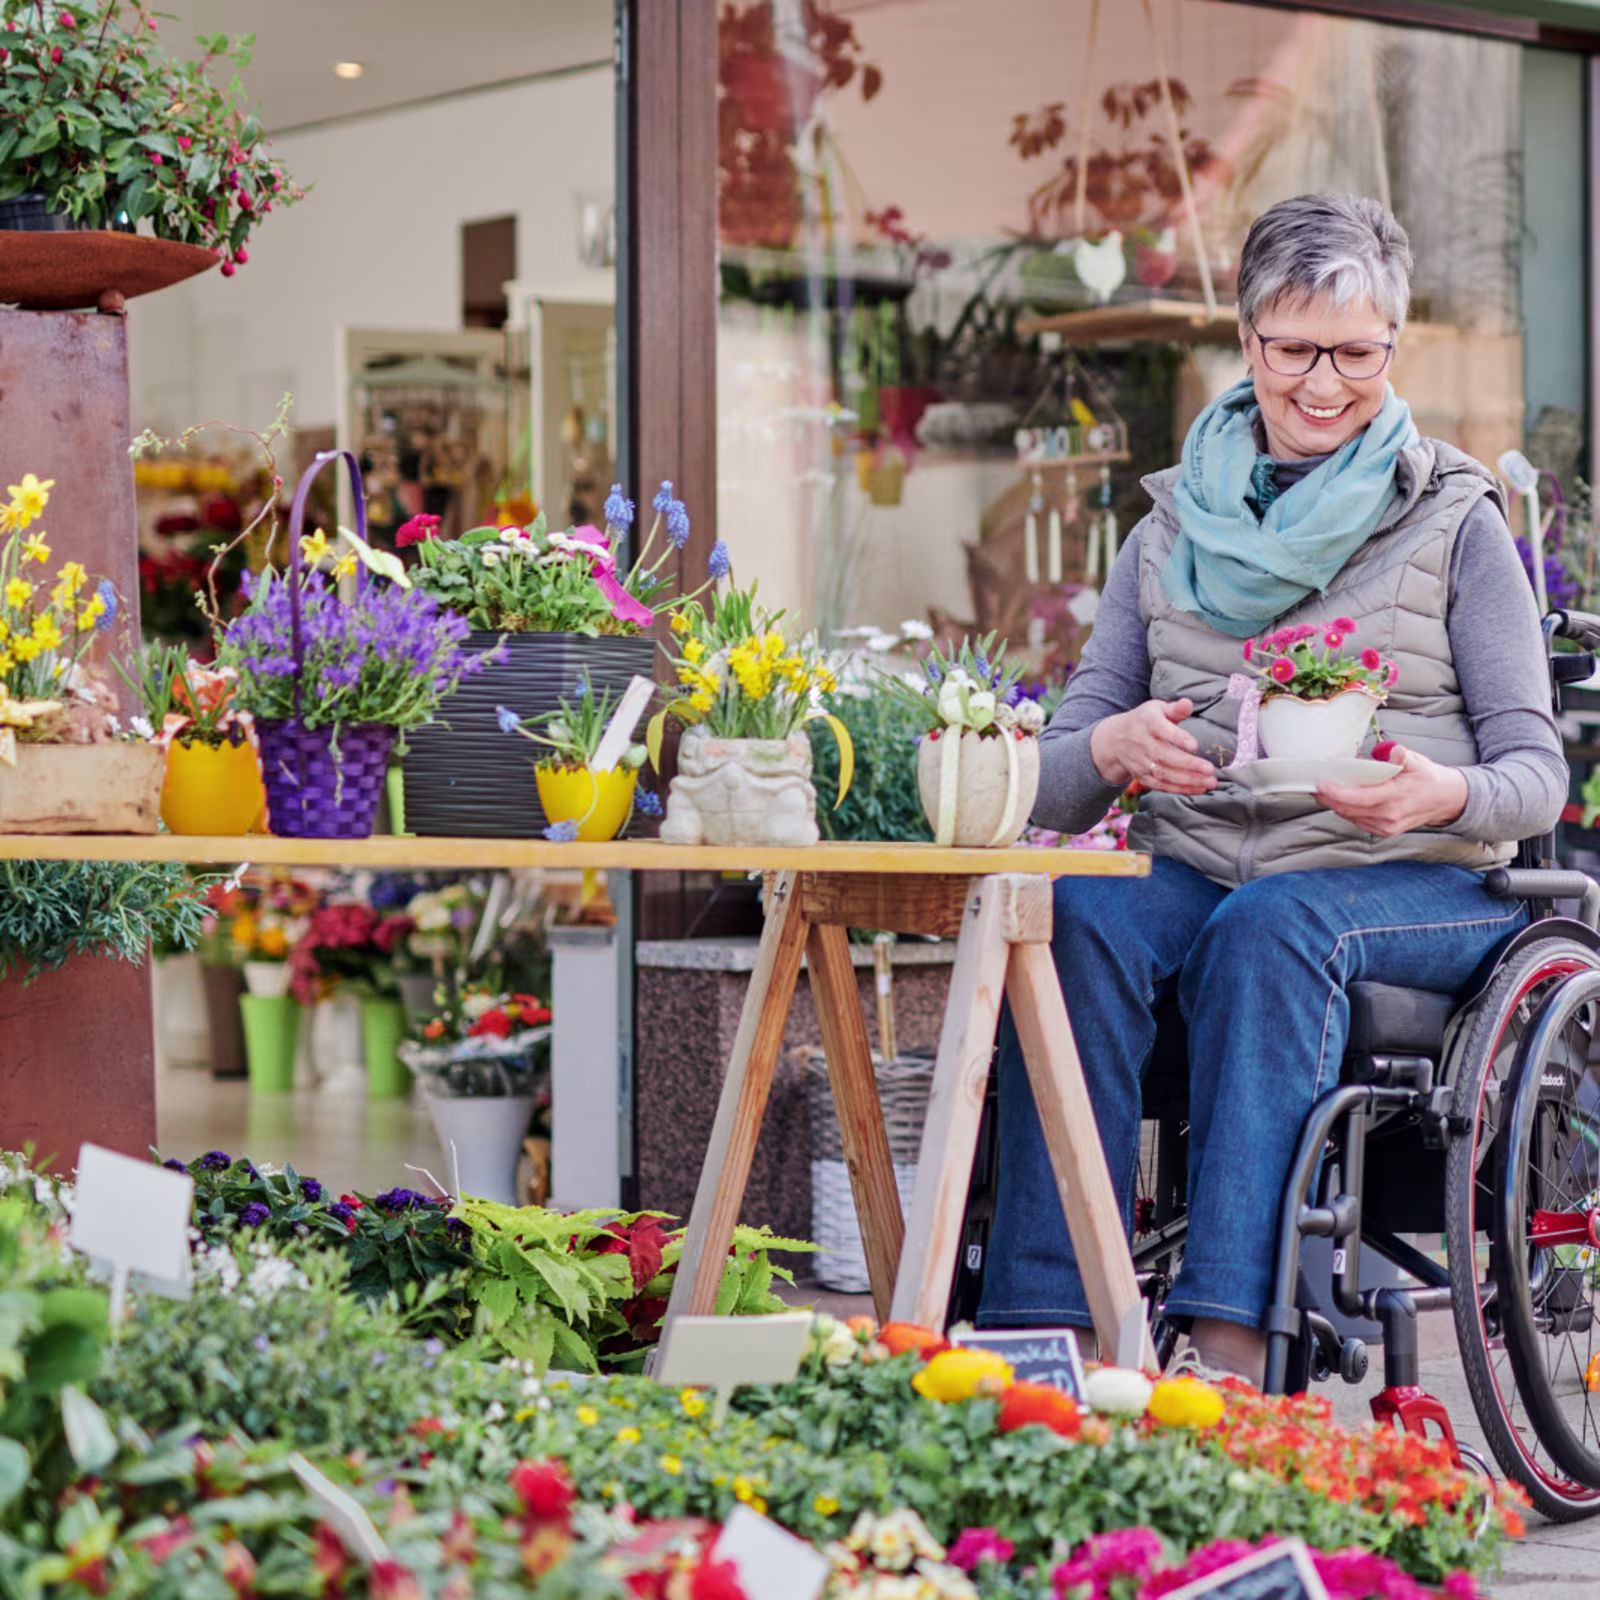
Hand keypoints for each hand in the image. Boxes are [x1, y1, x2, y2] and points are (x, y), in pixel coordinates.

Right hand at [1090, 698, 1218, 793]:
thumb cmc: (1144, 721)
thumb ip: (1176, 709)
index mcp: (1148, 723)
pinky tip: (1199, 788)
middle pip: (1164, 756)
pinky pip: (1161, 785)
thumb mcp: (1157, 709)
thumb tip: (1188, 703)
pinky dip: (1180, 789)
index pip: (1162, 731)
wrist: (1115, 740)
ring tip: (1210, 782)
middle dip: (1188, 765)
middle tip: (1210, 769)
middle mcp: (1142, 743)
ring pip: (1164, 774)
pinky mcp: (1142, 776)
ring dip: (1188, 780)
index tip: (1194, 745)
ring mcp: (1141, 762)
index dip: (1178, 738)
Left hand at [1316, 743, 1467, 834]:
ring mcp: (1386, 826)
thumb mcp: (1418, 762)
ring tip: (1324, 791)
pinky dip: (1348, 811)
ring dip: (1335, 805)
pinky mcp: (1384, 831)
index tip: (1320, 785)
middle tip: (1313, 786)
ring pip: (1350, 817)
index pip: (1359, 798)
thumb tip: (1392, 750)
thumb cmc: (1428, 778)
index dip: (1336, 793)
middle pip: (1349, 809)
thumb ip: (1402, 756)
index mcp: (1396, 797)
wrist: (1446, 800)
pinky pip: (1358, 822)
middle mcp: (1389, 815)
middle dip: (1328, 798)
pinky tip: (1343, 801)